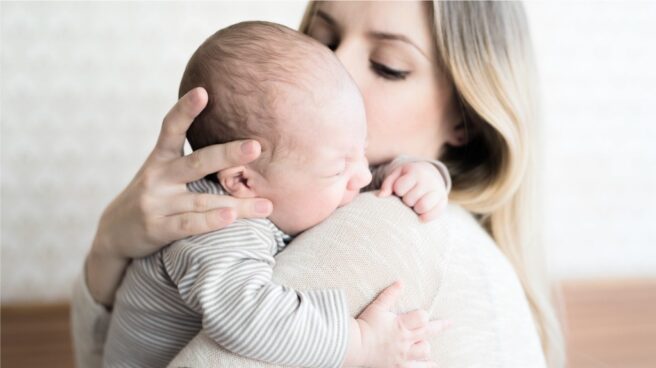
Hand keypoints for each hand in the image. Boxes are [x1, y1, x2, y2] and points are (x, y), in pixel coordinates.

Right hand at [87, 87, 272, 304]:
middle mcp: (157, 177)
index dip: (186, 110)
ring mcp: (156, 203)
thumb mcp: (163, 173)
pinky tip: (231, 217)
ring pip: (202, 200)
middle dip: (228, 154)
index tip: (203, 91)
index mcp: (160, 158)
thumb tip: (237, 145)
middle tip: (256, 147)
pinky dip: (210, 221)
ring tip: (267, 206)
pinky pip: (189, 224)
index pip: (171, 128)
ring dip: (237, 204)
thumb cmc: (154, 198)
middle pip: (197, 162)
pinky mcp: (156, 228)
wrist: (115, 234)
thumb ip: (190, 161)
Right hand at [345, 281, 449, 367]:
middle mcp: (405, 340)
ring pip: (425, 350)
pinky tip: (434, 366)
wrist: (354, 346)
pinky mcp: (399, 366)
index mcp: (401, 325)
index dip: (423, 315)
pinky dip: (427, 366)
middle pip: (429, 332)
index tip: (421, 315)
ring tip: (425, 344)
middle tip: (450, 323)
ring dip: (426, 346)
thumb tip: (401, 282)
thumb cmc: (365, 325)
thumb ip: (390, 295)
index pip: (422, 317)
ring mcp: (403, 355)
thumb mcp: (377, 307)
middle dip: (440, 326)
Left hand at [378, 162, 447, 221]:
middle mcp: (429, 180)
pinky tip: (421, 214)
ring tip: (415, 204)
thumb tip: (381, 196)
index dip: (398, 191)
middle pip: (410, 199)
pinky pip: (434, 214)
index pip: (400, 188)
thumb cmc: (409, 177)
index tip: (401, 190)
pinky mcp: (443, 201)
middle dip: (406, 201)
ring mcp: (438, 191)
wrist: (431, 174)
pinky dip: (425, 217)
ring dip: (415, 209)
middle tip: (409, 198)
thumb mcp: (397, 175)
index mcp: (416, 172)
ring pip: (422, 207)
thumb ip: (387, 184)